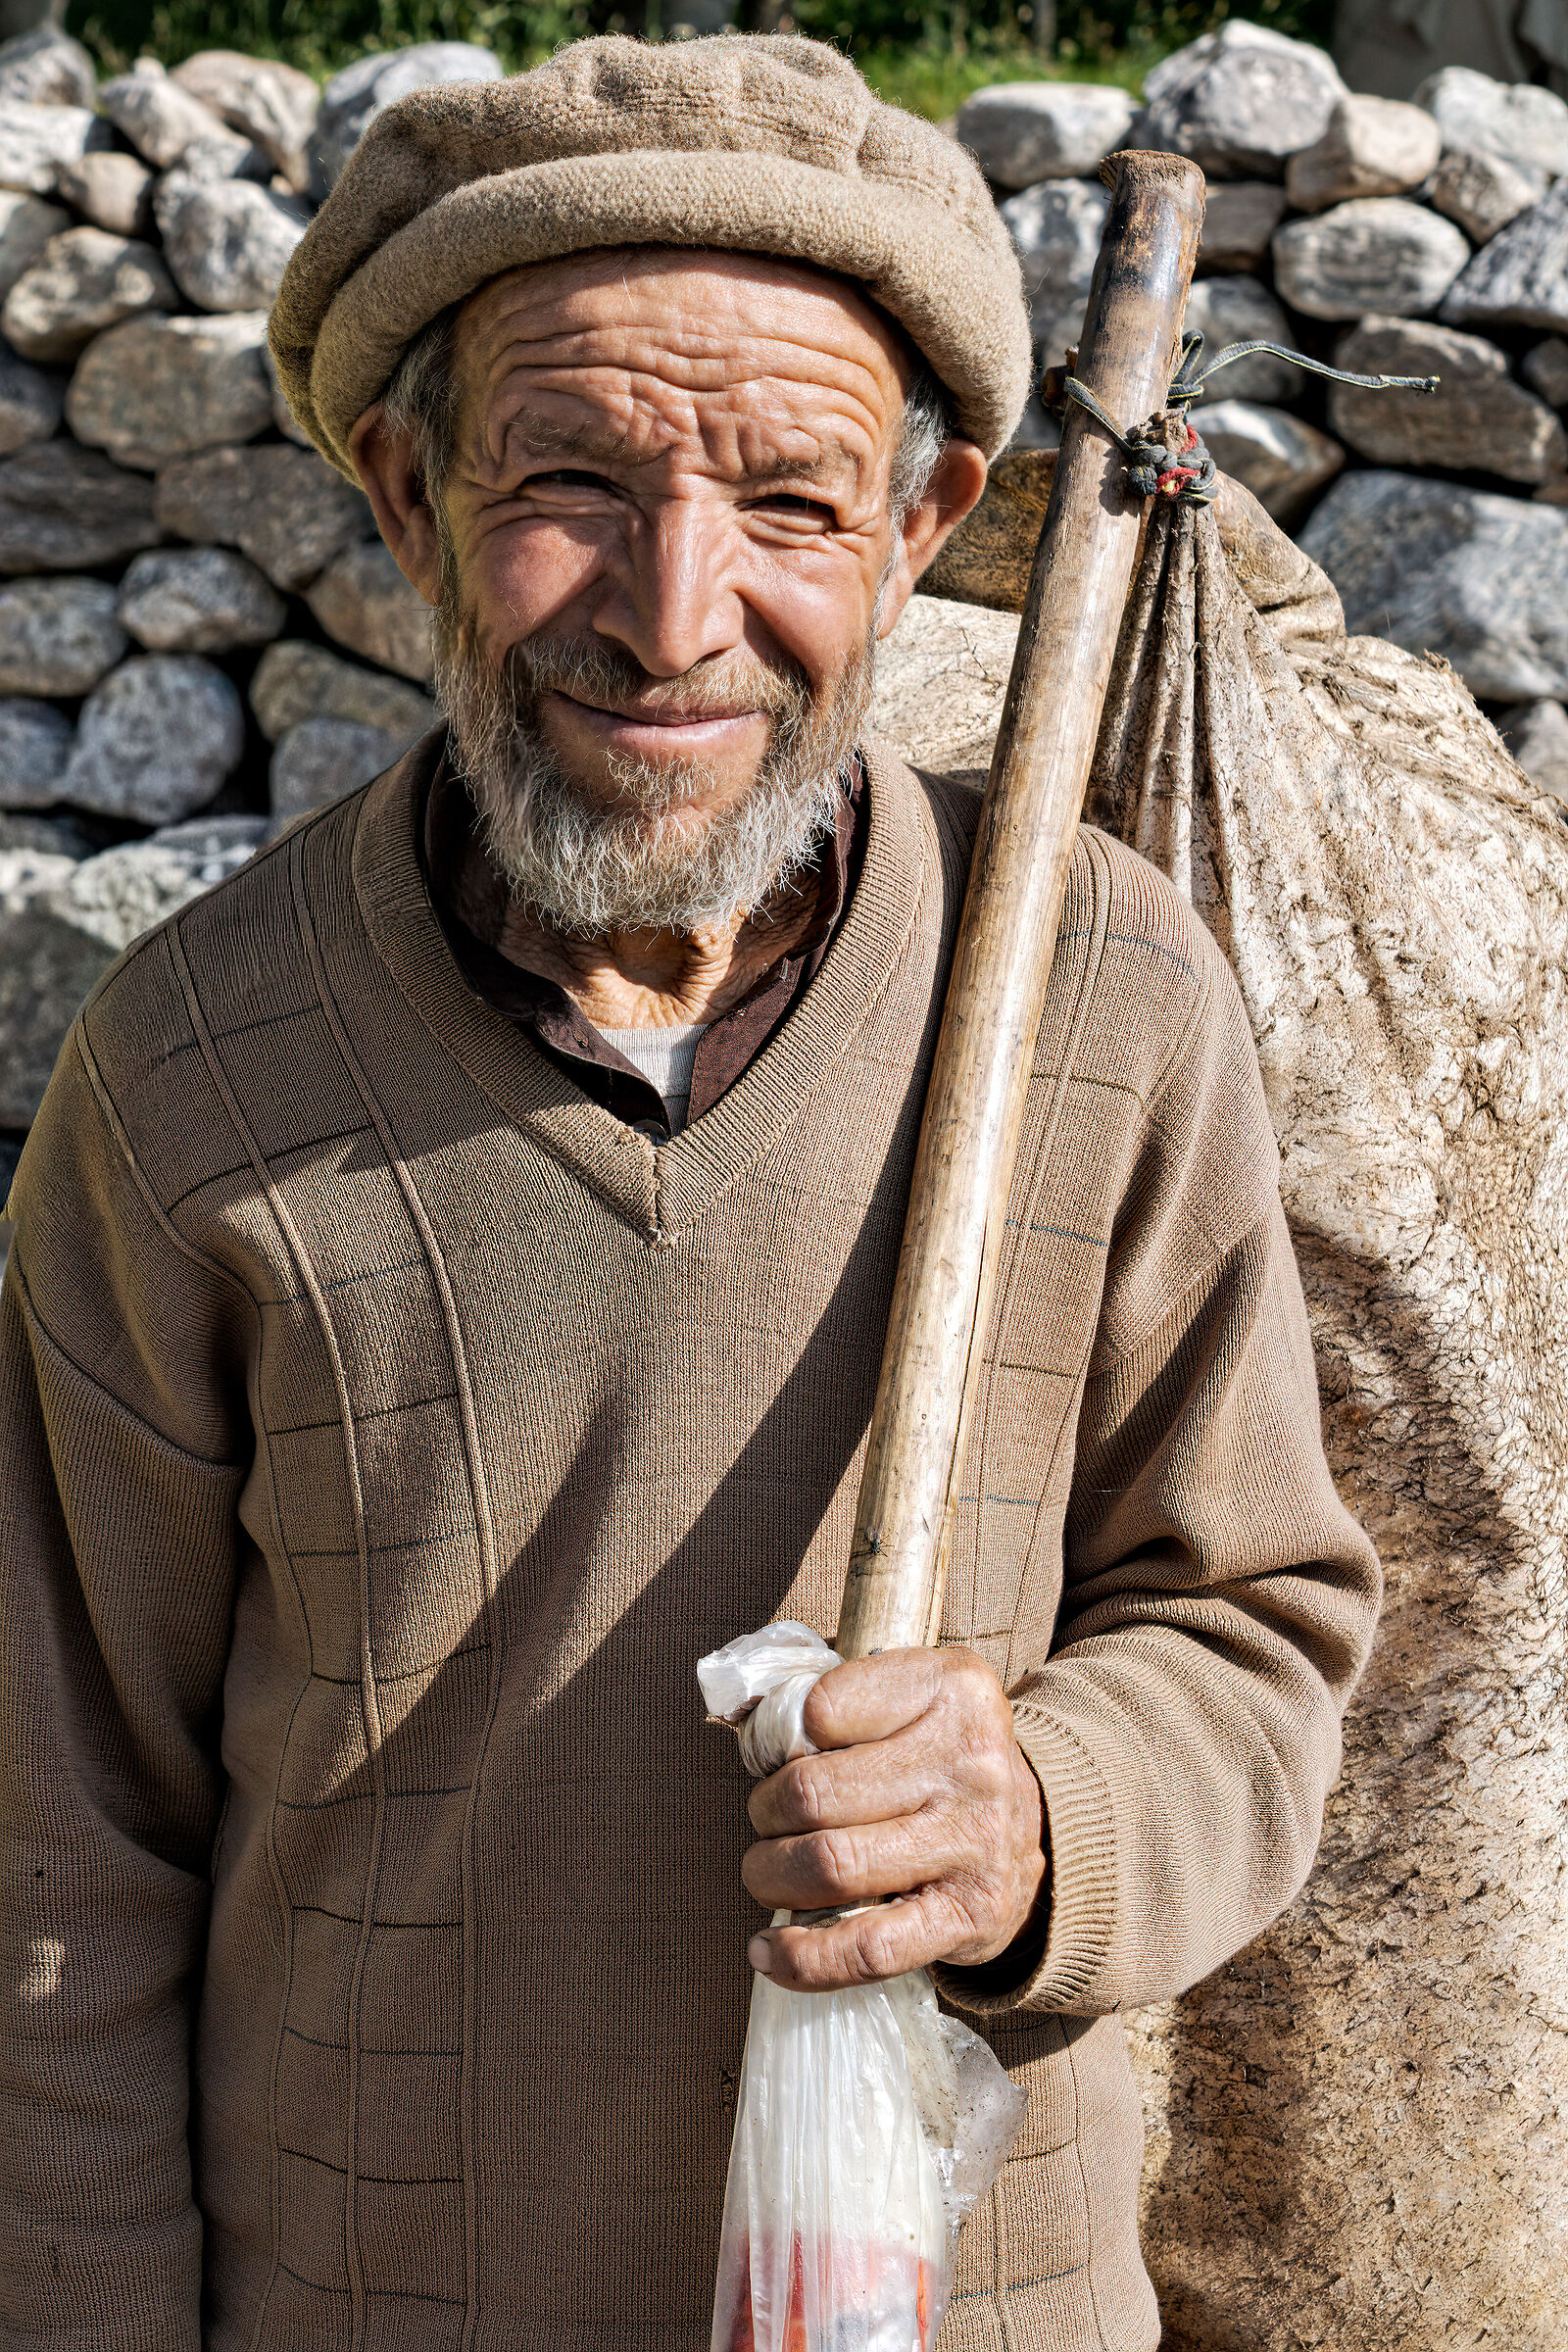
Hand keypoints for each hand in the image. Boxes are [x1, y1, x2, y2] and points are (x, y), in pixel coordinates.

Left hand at [741, 1647, 1048, 1991]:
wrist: (1037, 1827)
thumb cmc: (938, 1757)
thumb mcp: (908, 1698)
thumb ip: (832, 1699)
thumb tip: (749, 1732)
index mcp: (951, 1687)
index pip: (820, 1707)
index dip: (777, 1739)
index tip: (777, 1757)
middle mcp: (969, 1760)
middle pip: (812, 1792)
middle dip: (764, 1813)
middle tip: (768, 1820)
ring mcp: (973, 1841)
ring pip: (829, 1866)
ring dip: (771, 1876)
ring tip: (768, 1874)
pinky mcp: (970, 1915)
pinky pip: (868, 1948)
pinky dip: (804, 1959)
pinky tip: (768, 1951)